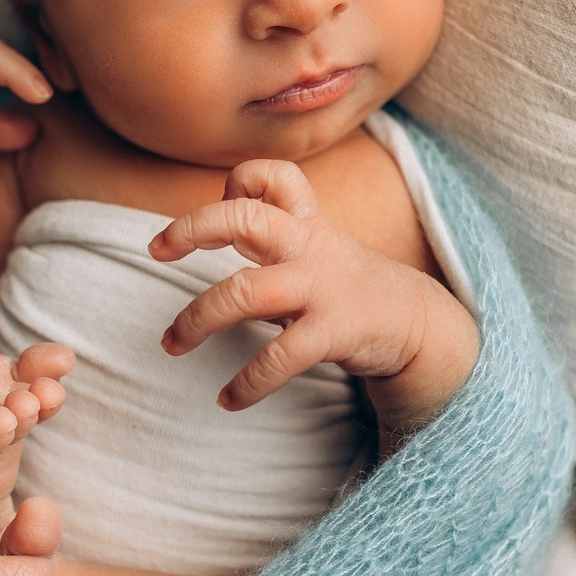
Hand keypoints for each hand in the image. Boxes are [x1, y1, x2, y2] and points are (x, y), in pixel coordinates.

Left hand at [149, 159, 473, 421]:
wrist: (419, 325)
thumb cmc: (348, 286)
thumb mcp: (314, 245)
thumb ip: (268, 233)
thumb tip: (205, 227)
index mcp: (306, 223)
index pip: (273, 176)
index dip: (238, 181)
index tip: (214, 207)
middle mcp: (309, 246)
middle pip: (244, 218)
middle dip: (192, 228)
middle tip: (157, 251)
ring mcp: (321, 288)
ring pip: (244, 292)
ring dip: (198, 319)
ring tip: (172, 344)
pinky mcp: (334, 331)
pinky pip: (279, 357)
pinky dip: (247, 383)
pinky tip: (229, 399)